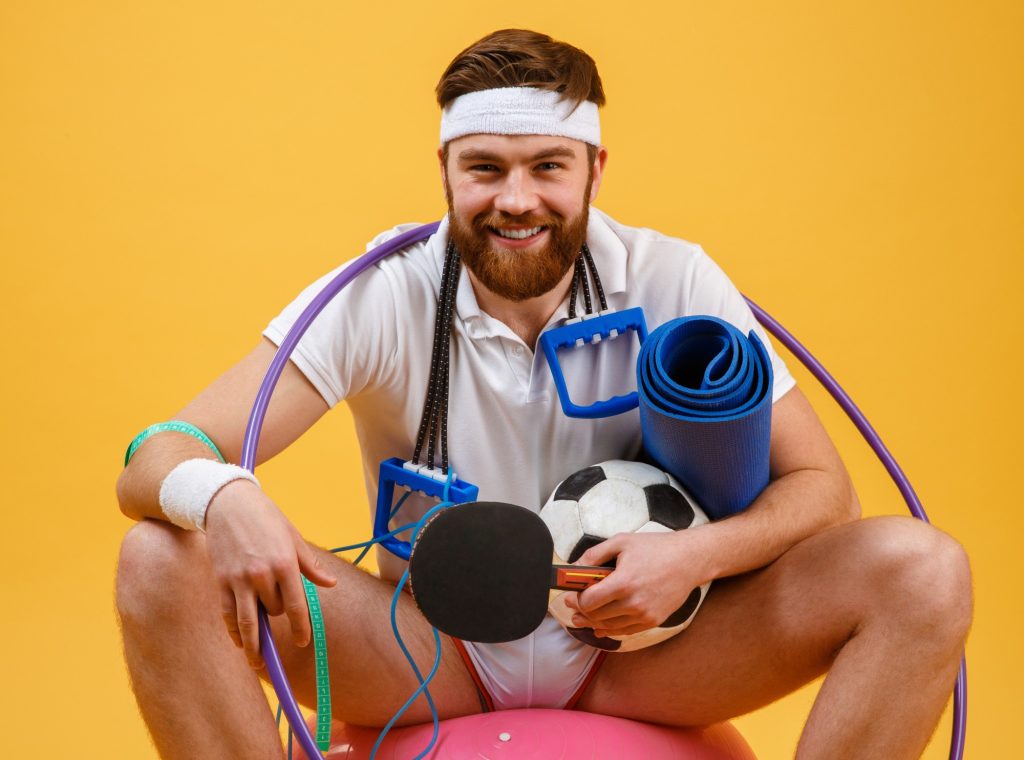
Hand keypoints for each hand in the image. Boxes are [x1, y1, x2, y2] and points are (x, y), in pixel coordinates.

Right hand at [204, 479, 336, 667]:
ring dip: (253, 645)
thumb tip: (330, 584)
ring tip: (258, 661)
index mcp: (285, 564)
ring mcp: (239, 579)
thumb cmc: (266, 519)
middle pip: (274, 611)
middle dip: (278, 615)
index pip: (296, 606)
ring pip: (248, 622)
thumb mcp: (294, 538)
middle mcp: (263, 574)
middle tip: (278, 611)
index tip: (303, 641)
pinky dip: (234, 630)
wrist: (229, 504)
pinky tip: (239, 640)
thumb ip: (310, 565)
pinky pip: (228, 614)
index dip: (301, 628)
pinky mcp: (221, 581)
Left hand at [564, 529, 711, 637]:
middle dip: (580, 611)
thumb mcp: (621, 542)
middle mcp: (633, 603)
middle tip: (572, 605)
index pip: (588, 601)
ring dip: (592, 623)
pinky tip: (599, 627)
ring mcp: (644, 615)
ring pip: (609, 627)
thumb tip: (573, 567)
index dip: (575, 599)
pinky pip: (625, 631)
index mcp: (623, 582)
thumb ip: (594, 555)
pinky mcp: (653, 621)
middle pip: (596, 616)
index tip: (570, 594)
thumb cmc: (656, 548)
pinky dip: (610, 630)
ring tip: (581, 618)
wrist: (689, 560)